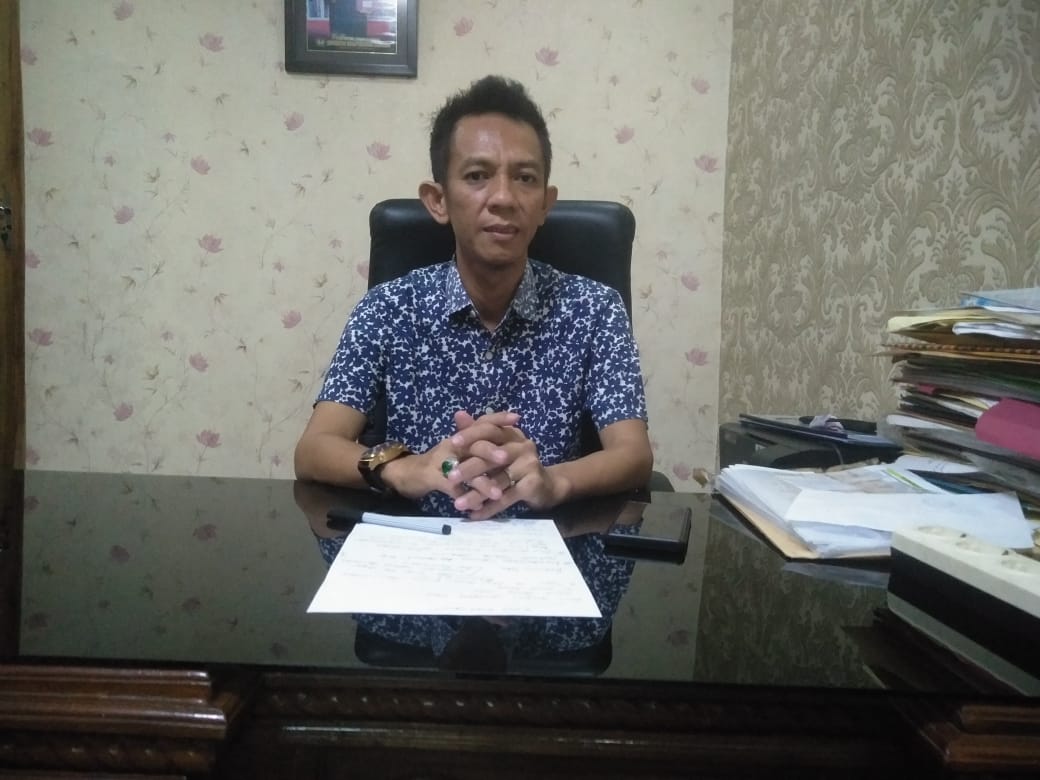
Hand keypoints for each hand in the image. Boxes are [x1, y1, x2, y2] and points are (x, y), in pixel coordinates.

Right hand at [380, 410, 517, 502]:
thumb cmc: (438, 462)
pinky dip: (466, 498)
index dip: (498, 418)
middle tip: (508, 459)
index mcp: (460, 436)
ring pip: (465, 470)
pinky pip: (452, 488)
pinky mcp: (432, 478)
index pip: (480, 422)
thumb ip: (477, 441)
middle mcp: (452, 444)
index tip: (517, 418)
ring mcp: (440, 461)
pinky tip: (478, 508)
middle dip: (492, 452)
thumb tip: (504, 430)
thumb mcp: (458, 449)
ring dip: (483, 483)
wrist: (406, 472)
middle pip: (474, 444)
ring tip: (499, 494)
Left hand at [445, 411, 566, 519]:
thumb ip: (478, 435)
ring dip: (476, 494)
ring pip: (497, 480)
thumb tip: (458, 414)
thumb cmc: (517, 466)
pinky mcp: (532, 484)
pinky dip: (490, 508)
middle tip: (450, 477)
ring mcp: (529, 464)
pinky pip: (506, 498)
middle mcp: (522, 446)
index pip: (490, 428)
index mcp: (512, 434)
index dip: (471, 434)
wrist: (547, 486)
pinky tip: (475, 515)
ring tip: (458, 504)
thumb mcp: (499, 449)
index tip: (452, 442)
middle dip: (469, 467)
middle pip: (492, 456)